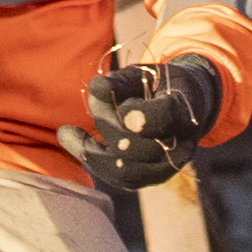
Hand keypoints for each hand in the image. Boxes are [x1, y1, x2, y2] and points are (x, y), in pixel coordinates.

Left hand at [58, 54, 219, 190]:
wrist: (184, 106)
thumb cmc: (158, 84)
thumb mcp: (144, 73)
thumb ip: (121, 81)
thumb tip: (95, 87)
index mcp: (185, 110)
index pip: (167, 117)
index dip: (144, 116)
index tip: (123, 108)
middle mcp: (182, 145)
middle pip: (138, 146)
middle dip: (107, 123)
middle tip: (93, 100)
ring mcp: (168, 167)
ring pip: (126, 170)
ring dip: (92, 150)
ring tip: (66, 133)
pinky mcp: (151, 177)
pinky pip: (120, 178)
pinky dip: (93, 161)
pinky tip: (72, 142)